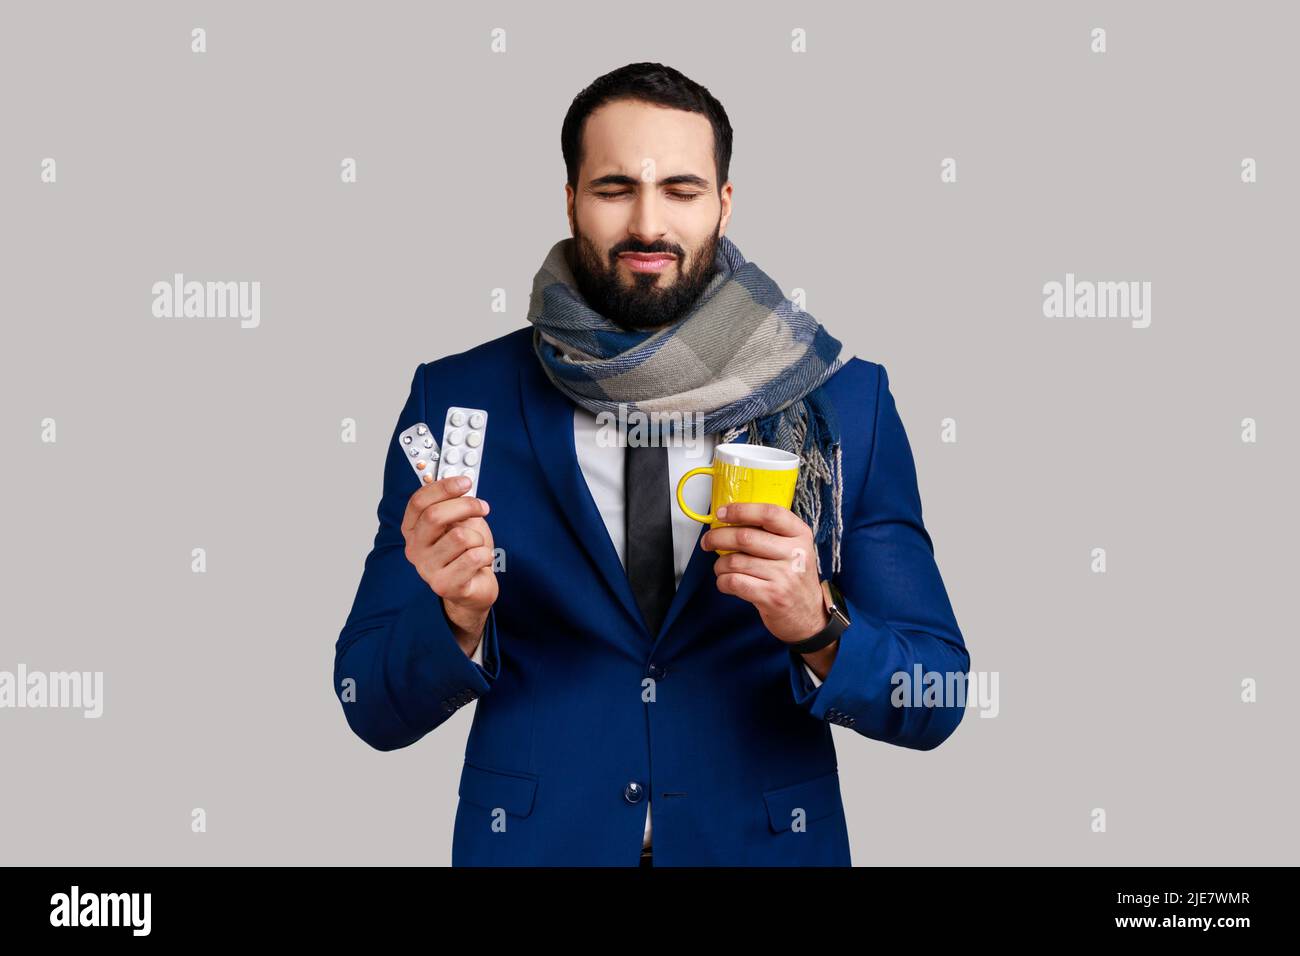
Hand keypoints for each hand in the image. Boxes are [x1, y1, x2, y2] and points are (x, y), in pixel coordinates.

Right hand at [401, 474, 496, 651]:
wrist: (474, 589)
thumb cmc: (465, 553)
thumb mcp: (458, 522)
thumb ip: (454, 503)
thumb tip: (459, 480)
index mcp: (412, 529)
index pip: (419, 501)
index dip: (443, 487)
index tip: (465, 481)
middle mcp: (414, 549)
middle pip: (435, 516)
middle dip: (466, 506)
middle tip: (483, 507)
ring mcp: (427, 569)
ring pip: (460, 537)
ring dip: (478, 538)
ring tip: (477, 547)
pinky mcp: (445, 585)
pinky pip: (474, 557)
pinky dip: (486, 555)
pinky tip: (482, 561)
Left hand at [700, 502, 830, 645]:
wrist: (809, 615)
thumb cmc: (794, 578)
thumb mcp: (793, 548)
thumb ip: (770, 533)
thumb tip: (730, 520)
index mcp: (800, 534)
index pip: (769, 513)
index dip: (741, 510)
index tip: (722, 513)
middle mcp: (794, 553)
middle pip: (745, 537)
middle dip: (718, 538)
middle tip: (708, 541)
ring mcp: (784, 576)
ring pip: (735, 561)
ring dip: (720, 564)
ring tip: (721, 567)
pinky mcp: (772, 596)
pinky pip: (735, 582)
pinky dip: (723, 581)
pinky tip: (726, 582)